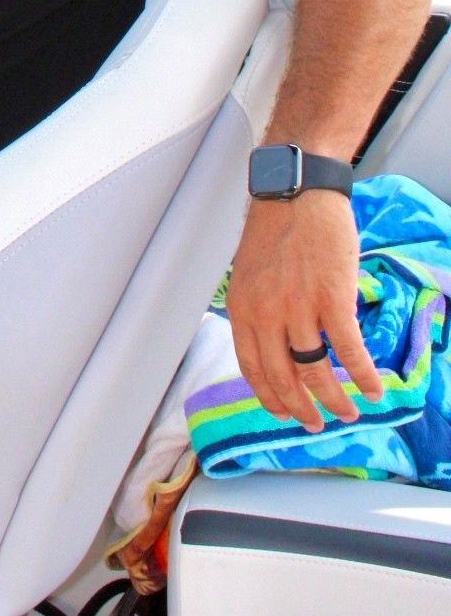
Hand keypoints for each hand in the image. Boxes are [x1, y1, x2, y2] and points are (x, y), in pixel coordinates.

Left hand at [226, 192, 382, 432]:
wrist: (296, 191)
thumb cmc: (275, 228)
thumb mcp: (249, 272)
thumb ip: (257, 308)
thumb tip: (270, 345)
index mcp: (242, 307)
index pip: (252, 367)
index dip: (269, 397)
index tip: (283, 414)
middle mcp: (266, 313)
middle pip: (282, 377)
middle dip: (301, 408)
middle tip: (316, 424)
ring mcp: (299, 307)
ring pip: (315, 370)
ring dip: (334, 399)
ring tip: (347, 412)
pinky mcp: (331, 298)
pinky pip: (349, 350)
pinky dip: (363, 375)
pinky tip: (372, 390)